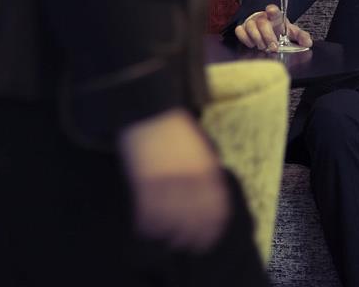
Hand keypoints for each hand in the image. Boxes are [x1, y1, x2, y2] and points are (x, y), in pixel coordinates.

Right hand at [118, 108, 229, 251]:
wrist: (150, 113)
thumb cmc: (177, 131)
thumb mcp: (202, 149)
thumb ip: (209, 172)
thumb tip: (213, 199)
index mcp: (206, 170)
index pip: (215, 208)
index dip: (211, 228)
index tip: (207, 238)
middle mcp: (188, 179)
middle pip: (194, 220)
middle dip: (191, 238)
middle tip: (186, 245)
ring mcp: (165, 182)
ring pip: (170, 221)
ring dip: (167, 235)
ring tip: (165, 240)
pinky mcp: (143, 182)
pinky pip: (146, 213)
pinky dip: (146, 225)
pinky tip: (146, 229)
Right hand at [235, 4, 312, 51]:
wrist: (268, 32)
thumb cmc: (279, 31)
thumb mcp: (292, 33)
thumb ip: (301, 37)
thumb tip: (308, 43)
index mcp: (275, 17)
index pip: (274, 10)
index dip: (272, 10)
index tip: (272, 11)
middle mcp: (262, 17)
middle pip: (262, 23)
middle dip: (267, 36)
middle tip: (273, 47)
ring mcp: (251, 22)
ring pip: (250, 27)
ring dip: (257, 39)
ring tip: (263, 47)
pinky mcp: (243, 28)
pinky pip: (240, 31)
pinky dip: (245, 39)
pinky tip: (252, 44)